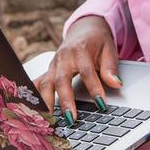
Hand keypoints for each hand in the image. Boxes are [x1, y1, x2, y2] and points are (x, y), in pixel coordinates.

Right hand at [36, 15, 123, 129]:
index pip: (86, 72)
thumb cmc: (97, 41)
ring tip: (50, 120)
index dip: (94, 88)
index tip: (101, 104)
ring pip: (46, 83)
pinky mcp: (48, 70)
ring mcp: (54, 64)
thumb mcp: (108, 50)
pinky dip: (34, 96)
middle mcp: (64, 57)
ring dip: (47, 102)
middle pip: (61, 80)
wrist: (84, 29)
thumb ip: (110, 68)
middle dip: (65, 100)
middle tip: (71, 119)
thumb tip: (116, 84)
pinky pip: (38, 83)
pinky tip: (33, 110)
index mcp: (80, 51)